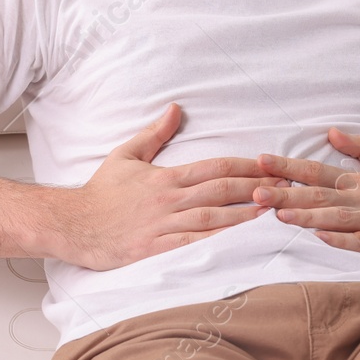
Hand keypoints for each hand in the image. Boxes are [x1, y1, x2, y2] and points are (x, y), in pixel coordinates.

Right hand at [58, 103, 278, 270]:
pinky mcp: (156, 250)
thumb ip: (155, 133)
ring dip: (247, 215)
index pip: (216, 167)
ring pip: (214, 218)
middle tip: (287, 187)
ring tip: (276, 213)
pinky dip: (220, 243)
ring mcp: (164, 226)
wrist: (71, 225)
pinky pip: (194, 245)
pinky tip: (242, 244)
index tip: (272, 165)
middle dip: (258, 187)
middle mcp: (169, 200)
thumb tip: (176, 108)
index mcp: (166, 177)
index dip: (247, 166)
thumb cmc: (100, 193)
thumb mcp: (126, 155)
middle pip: (221, 190)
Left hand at [253, 128, 359, 265]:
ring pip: (336, 218)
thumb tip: (332, 131)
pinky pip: (359, 242)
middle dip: (286, 193)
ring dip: (307, 216)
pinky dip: (340, 239)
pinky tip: (319, 237)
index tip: (261, 161)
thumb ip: (359, 147)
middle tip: (256, 191)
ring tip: (279, 215)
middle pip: (319, 194)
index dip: (288, 166)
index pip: (317, 171)